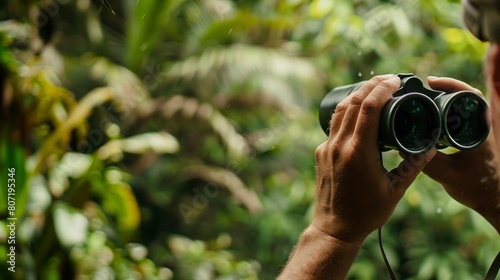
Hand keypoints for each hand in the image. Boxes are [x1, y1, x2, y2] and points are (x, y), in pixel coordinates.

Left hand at [313, 75, 435, 242]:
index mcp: (358, 152)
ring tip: (374, 89)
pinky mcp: (320, 153)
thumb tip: (430, 147)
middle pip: (353, 102)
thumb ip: (413, 166)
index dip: (382, 88)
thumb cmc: (366, 212)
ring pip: (339, 111)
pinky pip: (333, 125)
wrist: (334, 228)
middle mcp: (338, 145)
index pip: (368, 107)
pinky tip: (358, 113)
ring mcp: (326, 148)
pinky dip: (347, 113)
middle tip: (388, 79)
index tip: (396, 80)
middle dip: (370, 85)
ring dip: (356, 95)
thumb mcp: (395, 190)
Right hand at [423, 76, 499, 231]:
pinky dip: (443, 110)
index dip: (451, 85)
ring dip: (443, 98)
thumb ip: (425, 162)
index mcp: (478, 131)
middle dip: (444, 88)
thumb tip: (401, 148)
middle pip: (464, 96)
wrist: (490, 198)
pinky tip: (429, 112)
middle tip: (422, 86)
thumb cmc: (475, 188)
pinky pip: (457, 116)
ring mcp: (475, 130)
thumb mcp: (447, 175)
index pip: (469, 97)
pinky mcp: (469, 136)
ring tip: (422, 96)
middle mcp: (480, 126)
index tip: (431, 83)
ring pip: (461, 106)